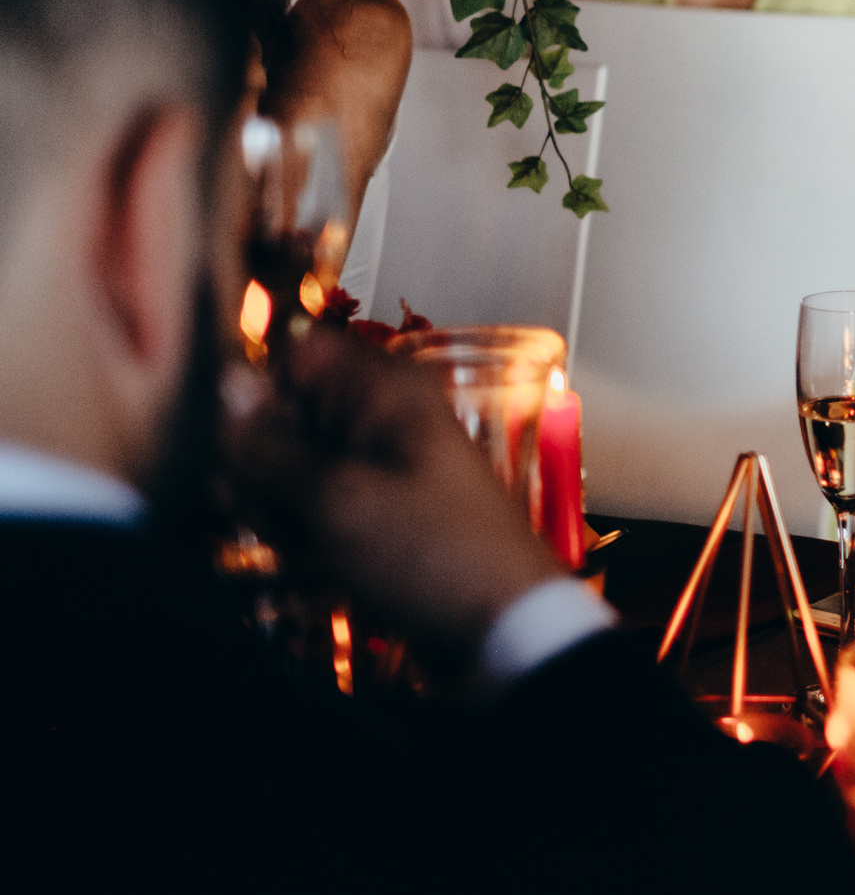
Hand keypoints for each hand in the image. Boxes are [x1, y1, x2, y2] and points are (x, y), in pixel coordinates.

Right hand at [225, 327, 560, 676]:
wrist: (500, 632)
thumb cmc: (434, 555)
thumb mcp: (338, 498)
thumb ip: (271, 445)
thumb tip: (223, 383)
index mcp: (384, 389)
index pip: (293, 354)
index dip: (254, 395)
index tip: (231, 447)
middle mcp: (381, 416)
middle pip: (283, 414)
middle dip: (255, 465)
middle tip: (267, 510)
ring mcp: (378, 466)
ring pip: (290, 466)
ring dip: (272, 505)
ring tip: (300, 541)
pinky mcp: (374, 511)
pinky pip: (313, 504)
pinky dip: (298, 529)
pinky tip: (307, 557)